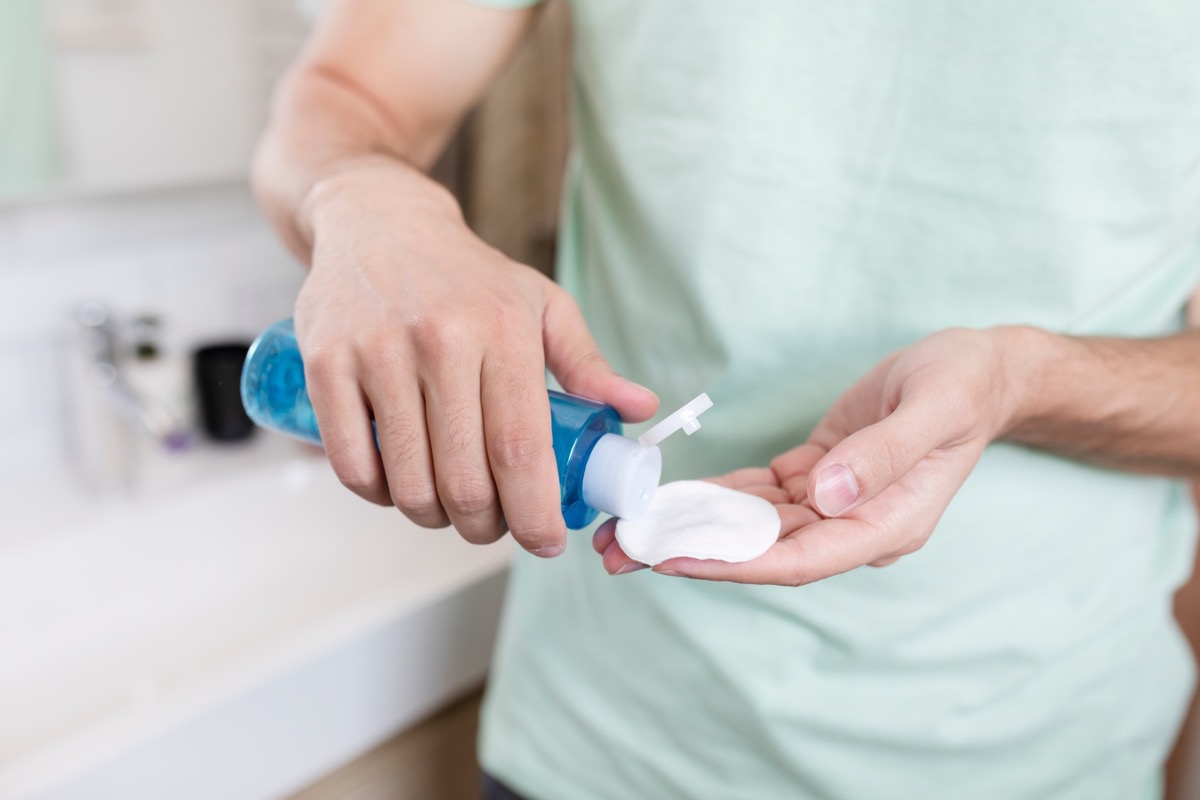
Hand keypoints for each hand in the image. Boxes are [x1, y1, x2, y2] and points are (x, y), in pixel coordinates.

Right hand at [295, 162, 658, 554]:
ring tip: (448, 507)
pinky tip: (396, 487)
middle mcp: (439, 340)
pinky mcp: (325, 363)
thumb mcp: (540, 304)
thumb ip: (588, 362)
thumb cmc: (468, 277)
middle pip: (464, 479)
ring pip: (407, 482)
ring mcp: (375, 351)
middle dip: (484, 525)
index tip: (544, 541)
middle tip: (492, 525)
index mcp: (503, 330)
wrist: (379, 221)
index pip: (522, 450)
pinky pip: (351, 462)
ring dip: (432, 517)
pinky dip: (377, 496)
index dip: (534, 514)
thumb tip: (639, 409)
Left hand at [595, 328, 1025, 583]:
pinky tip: (673, 494)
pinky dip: (717, 494)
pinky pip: (759, 493)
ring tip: (628, 526)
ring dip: (694, 526)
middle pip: (762, 551)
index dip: (733, 564)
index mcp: (886, 525)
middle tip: (620, 551)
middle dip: (693, 551)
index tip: (674, 559)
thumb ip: (883, 453)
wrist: (977, 370)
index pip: (798, 559)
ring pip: (753, 526)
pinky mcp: (819, 475)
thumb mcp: (933, 408)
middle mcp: (854, 524)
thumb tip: (826, 496)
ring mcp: (835, 503)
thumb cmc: (964, 385)